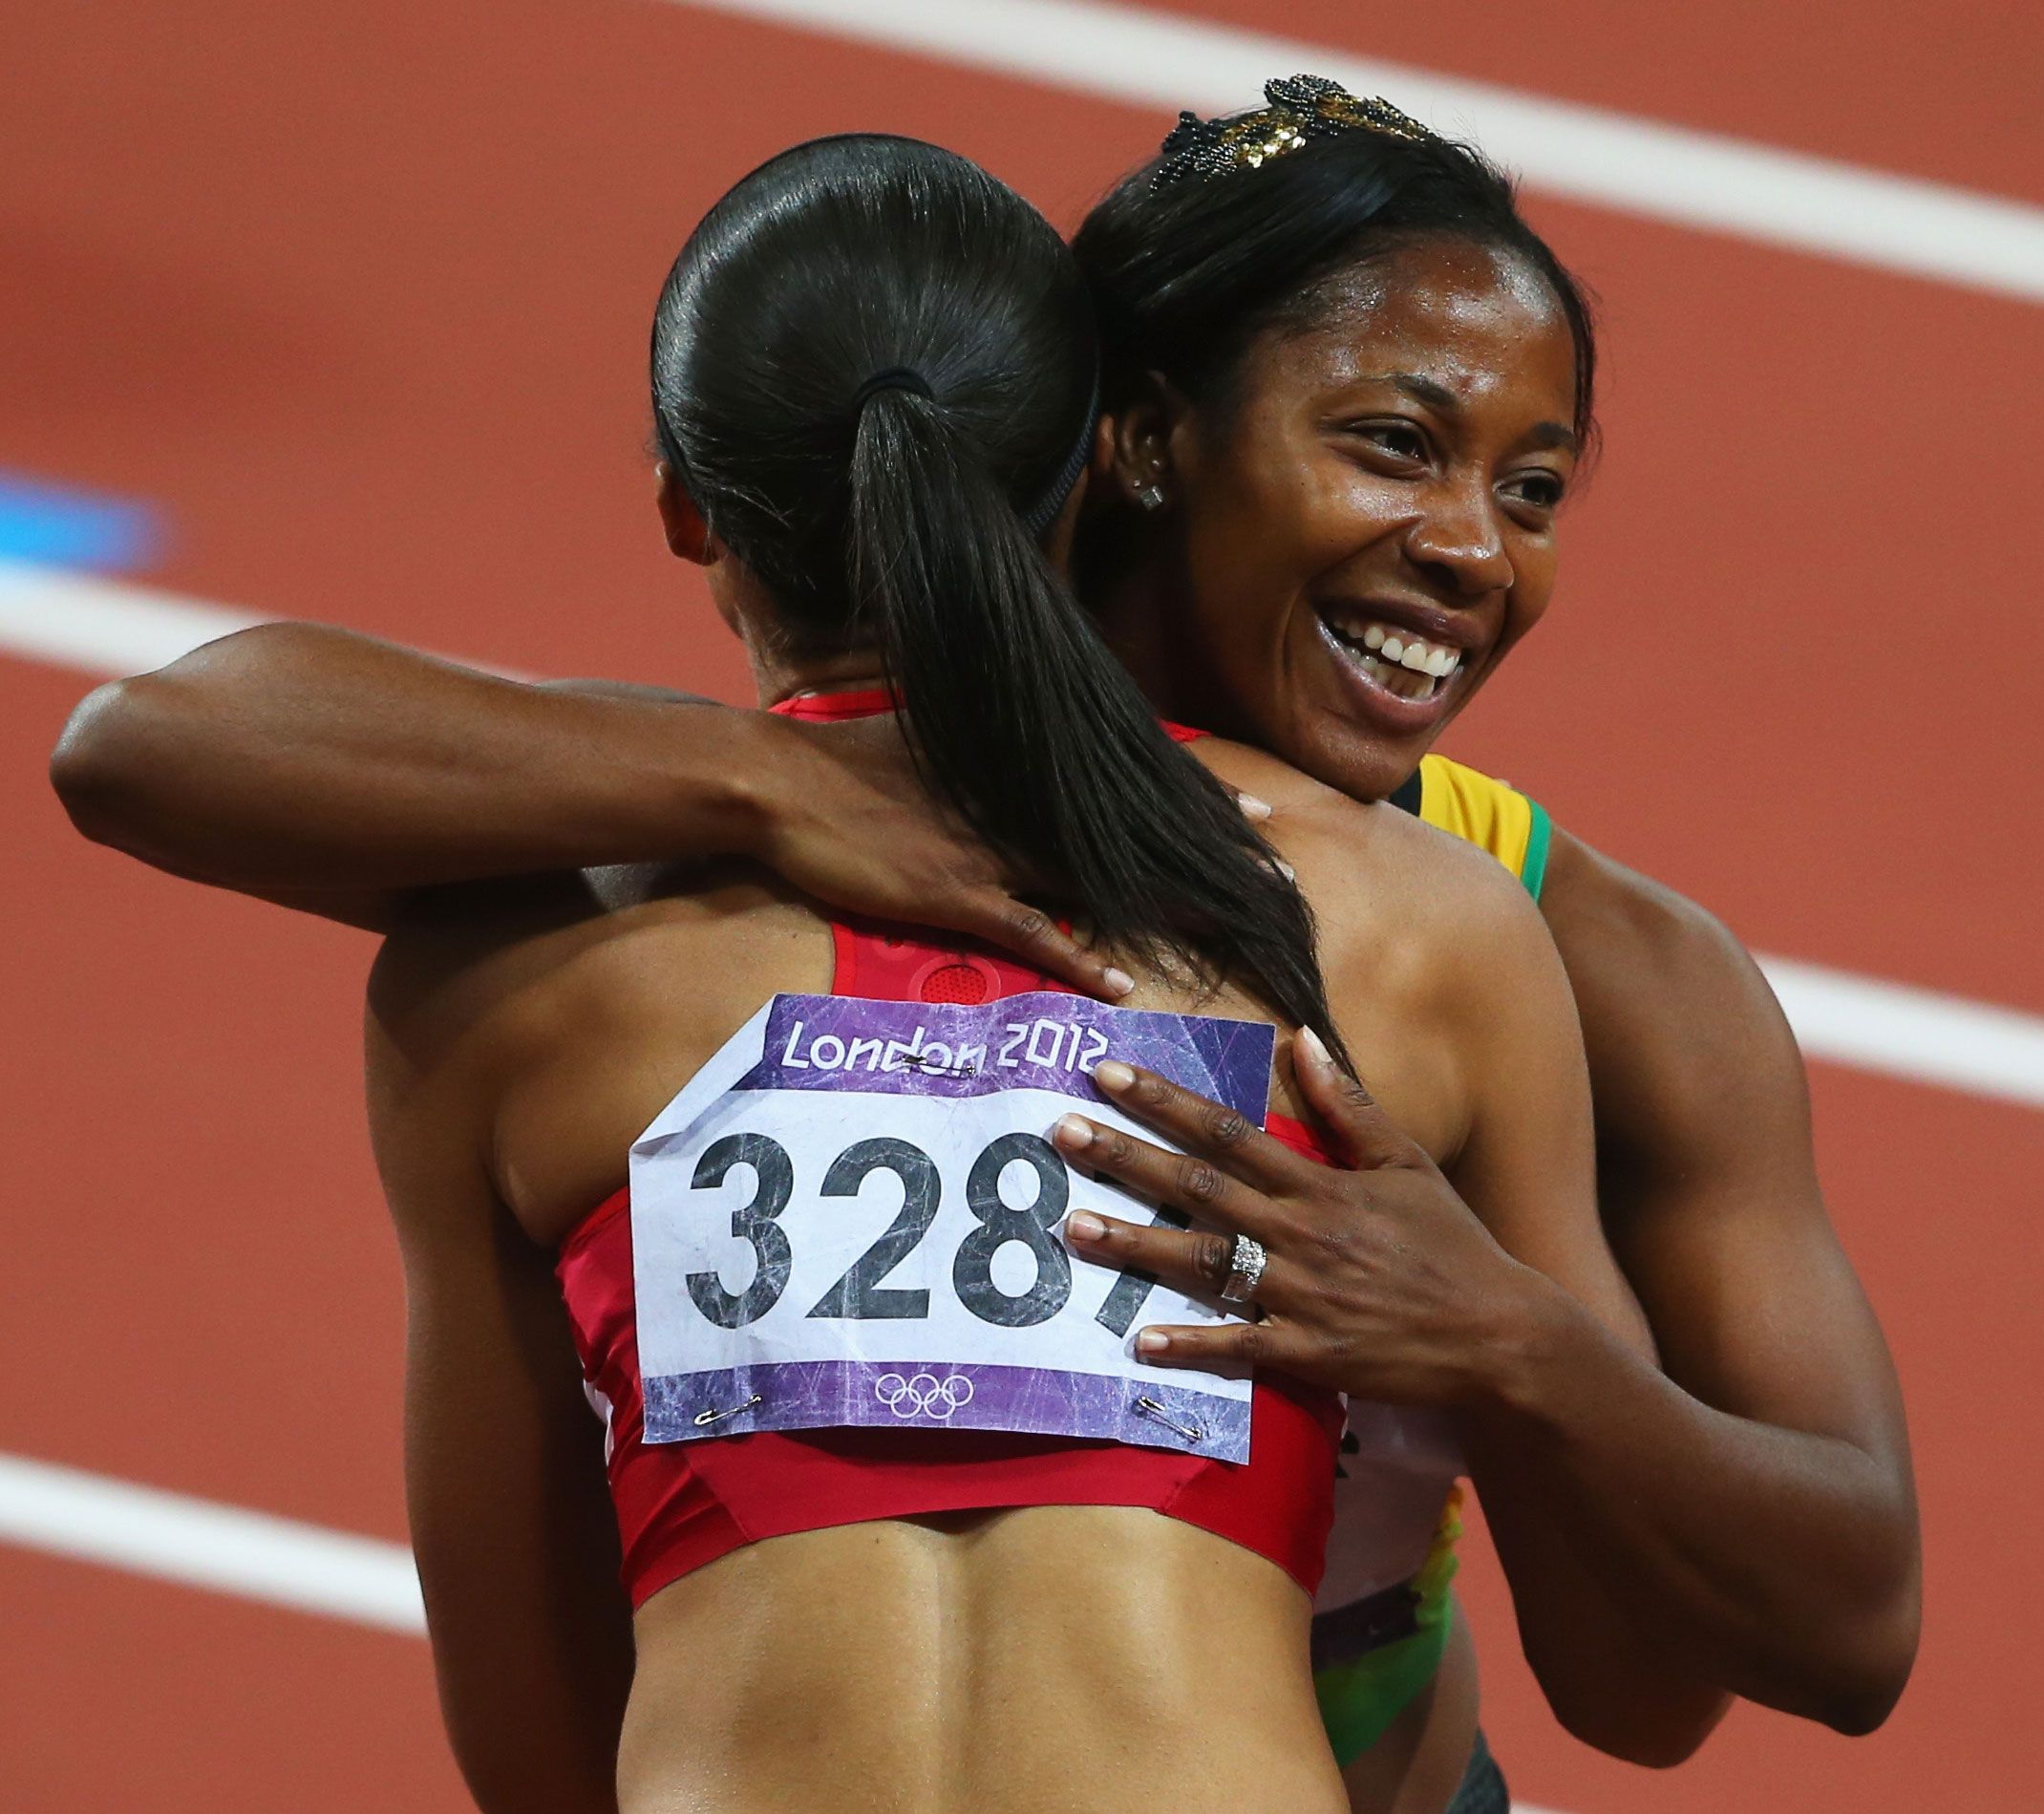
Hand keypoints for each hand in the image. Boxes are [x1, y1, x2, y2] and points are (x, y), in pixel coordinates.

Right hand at [747, 711, 1269, 1001]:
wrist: (785, 778)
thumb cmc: (851, 757)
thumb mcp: (936, 737)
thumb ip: (990, 752)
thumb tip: (1025, 748)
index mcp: (1024, 772)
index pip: (1129, 782)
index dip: (1199, 798)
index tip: (1259, 811)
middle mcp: (1022, 809)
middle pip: (1135, 834)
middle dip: (1209, 857)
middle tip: (1278, 877)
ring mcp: (990, 851)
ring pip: (1099, 882)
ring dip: (1166, 906)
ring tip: (1230, 927)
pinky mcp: (953, 893)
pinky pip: (1028, 930)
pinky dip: (1074, 957)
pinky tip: (1117, 982)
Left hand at [1054, 1029, 1551, 1405]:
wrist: (1499, 1333)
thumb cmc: (1452, 1245)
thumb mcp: (1407, 1163)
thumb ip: (1350, 1104)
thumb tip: (1303, 1037)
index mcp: (1320, 1184)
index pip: (1227, 1130)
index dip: (1164, 1099)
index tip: (1108, 1073)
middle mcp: (1301, 1232)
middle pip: (1199, 1187)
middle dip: (1126, 1158)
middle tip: (1061, 1132)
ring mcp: (1302, 1294)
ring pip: (1204, 1262)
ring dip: (1135, 1246)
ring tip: (1073, 1227)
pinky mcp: (1309, 1353)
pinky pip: (1238, 1346)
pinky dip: (1189, 1344)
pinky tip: (1138, 1342)